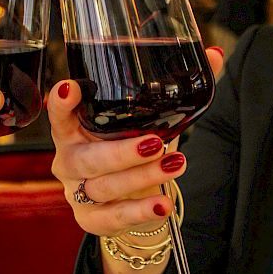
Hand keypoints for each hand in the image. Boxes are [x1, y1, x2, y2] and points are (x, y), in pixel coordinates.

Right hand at [47, 47, 223, 236]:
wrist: (129, 199)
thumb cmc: (132, 153)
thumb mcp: (149, 123)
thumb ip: (176, 93)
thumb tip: (213, 55)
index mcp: (74, 130)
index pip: (59, 115)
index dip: (60, 103)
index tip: (71, 88)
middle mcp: (69, 160)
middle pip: (87, 158)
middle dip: (121, 152)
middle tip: (155, 142)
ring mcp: (76, 192)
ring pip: (103, 187)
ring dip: (141, 178)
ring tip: (175, 165)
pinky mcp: (89, 218)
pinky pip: (111, 217)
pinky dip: (138, 211)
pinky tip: (162, 205)